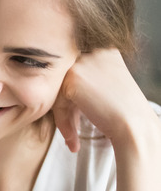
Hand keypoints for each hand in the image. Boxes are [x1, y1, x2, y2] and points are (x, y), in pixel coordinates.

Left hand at [52, 48, 160, 190]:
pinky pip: (55, 98)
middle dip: (64, 109)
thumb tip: (59, 87)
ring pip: (57, 89)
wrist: (136, 132)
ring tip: (73, 137)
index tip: (77, 122)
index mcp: (107, 50)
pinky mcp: (74, 78)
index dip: (72, 100)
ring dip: (63, 116)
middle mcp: (97, 51)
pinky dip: (61, 119)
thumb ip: (86, 84)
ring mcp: (85, 62)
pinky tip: (74, 139)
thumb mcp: (103, 95)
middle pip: (62, 80)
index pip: (73, 71)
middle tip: (72, 134)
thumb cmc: (122, 120)